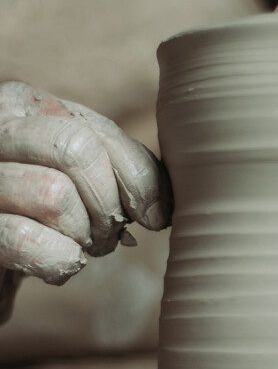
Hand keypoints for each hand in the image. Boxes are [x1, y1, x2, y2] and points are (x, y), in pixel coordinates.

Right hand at [0, 81, 171, 317]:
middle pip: (75, 150)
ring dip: (83, 235)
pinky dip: (59, 260)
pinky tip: (58, 262)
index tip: (154, 215)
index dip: (139, 179)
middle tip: (108, 234)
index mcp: (26, 106)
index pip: (99, 133)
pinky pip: (25, 240)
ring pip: (54, 195)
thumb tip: (161, 211)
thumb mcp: (81, 176)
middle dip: (107, 204)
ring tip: (81, 246)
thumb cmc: (40, 210)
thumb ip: (122, 171)